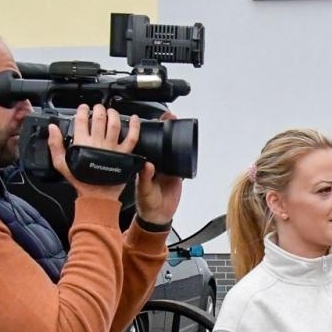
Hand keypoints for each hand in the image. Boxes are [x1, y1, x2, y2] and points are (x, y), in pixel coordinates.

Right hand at [48, 104, 136, 201]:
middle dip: (98, 109)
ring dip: (113, 114)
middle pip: (99, 118)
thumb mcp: (61, 164)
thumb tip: (52, 128)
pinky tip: (134, 118)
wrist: (97, 196)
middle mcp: (98, 143)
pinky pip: (132, 138)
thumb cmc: (81, 181)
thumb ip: (55, 145)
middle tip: (97, 108)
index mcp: (82, 144)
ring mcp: (112, 148)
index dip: (82, 111)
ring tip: (110, 111)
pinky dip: (134, 126)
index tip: (83, 108)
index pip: (82, 120)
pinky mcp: (124, 154)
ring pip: (114, 124)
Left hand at [134, 111, 182, 228]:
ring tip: (177, 122)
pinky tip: (187, 142)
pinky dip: (185, 151)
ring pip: (171, 148)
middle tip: (167, 116)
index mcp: (144, 165)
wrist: (159, 215)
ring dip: (174, 136)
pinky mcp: (178, 173)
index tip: (150, 121)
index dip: (147, 131)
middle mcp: (155, 163)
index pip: (145, 144)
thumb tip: (147, 166)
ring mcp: (167, 167)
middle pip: (160, 142)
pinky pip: (182, 159)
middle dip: (163, 128)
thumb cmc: (146, 203)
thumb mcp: (144, 191)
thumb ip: (146, 179)